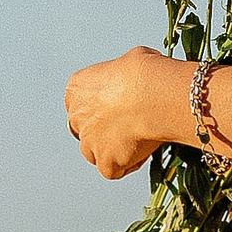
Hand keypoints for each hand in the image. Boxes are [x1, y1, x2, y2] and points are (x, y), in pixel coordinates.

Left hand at [64, 47, 187, 179]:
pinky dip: (128, 164)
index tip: (119, 108)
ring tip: (138, 140)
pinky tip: (144, 152)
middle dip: (102, 131)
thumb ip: (123, 75)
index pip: (81, 103)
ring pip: (95, 154)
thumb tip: (135, 75)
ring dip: (112, 150)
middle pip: (85, 130)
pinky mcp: (105, 163)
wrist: (155, 96)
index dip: (101, 109)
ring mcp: (89, 142)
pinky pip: (113, 170)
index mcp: (77, 88)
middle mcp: (76, 116)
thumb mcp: (130, 60)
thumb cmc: (146, 74)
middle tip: (128, 127)